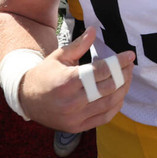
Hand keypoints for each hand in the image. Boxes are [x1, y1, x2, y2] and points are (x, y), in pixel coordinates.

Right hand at [17, 27, 136, 131]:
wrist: (27, 99)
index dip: (118, 63)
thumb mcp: (59, 56)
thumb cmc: (45, 74)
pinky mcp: (77, 127)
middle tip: (129, 66)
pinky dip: (115, 107)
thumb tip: (94, 30)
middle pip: (108, 88)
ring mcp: (75, 117)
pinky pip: (103, 118)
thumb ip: (79, 45)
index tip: (129, 56)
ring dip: (122, 91)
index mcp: (68, 81)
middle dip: (123, 76)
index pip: (101, 71)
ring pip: (109, 104)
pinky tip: (119, 96)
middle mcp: (72, 101)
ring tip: (127, 79)